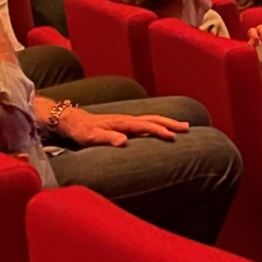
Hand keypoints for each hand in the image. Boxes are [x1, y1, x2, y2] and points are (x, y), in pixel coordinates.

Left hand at [56, 108, 189, 147]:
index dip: (160, 131)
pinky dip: (159, 124)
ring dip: (168, 122)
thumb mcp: (92, 137)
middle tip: (188, 128)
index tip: (173, 137)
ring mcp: (127, 120)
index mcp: (122, 123)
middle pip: (154, 119)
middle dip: (171, 123)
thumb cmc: (82, 131)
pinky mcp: (126, 124)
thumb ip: (108, 139)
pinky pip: (147, 122)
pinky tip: (163, 129)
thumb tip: (124, 142)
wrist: (73, 121)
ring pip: (152, 119)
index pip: (146, 125)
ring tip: (183, 126)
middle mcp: (127, 119)